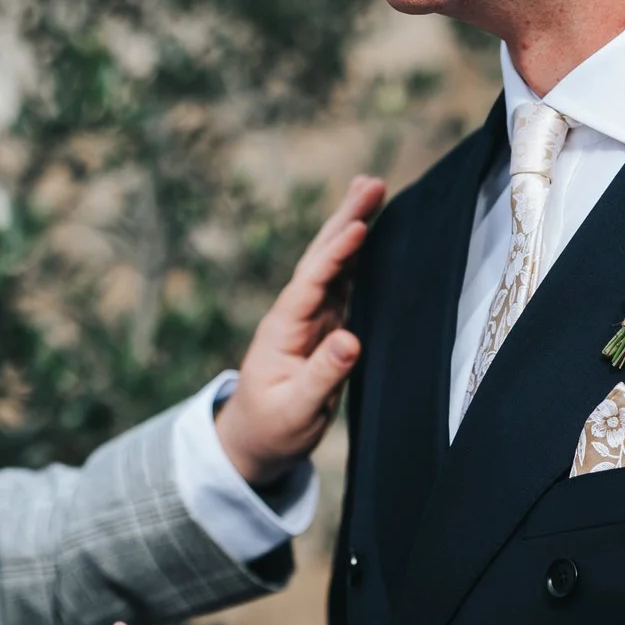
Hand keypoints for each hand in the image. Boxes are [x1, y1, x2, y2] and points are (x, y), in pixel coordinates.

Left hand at [214, 174, 386, 482]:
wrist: (253, 441)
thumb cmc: (272, 429)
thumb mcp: (296, 411)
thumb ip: (323, 376)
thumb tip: (351, 340)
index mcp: (284, 330)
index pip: (311, 283)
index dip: (335, 255)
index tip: (358, 226)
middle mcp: (295, 315)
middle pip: (321, 258)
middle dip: (345, 220)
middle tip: (371, 183)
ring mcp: (310, 318)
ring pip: (333, 263)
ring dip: (351, 226)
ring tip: (370, 188)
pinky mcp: (324, 326)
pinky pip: (342, 281)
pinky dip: (356, 253)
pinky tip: (367, 230)